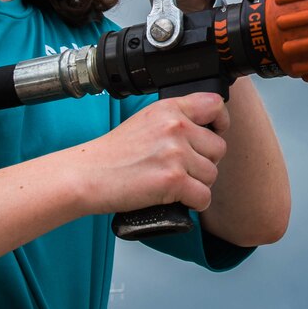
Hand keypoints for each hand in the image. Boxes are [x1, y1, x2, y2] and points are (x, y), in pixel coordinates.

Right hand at [79, 94, 228, 215]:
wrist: (87, 175)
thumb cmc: (113, 154)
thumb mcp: (145, 121)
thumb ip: (175, 120)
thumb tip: (206, 130)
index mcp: (169, 109)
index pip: (214, 104)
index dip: (220, 122)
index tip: (214, 132)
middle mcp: (175, 127)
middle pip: (218, 147)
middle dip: (204, 162)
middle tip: (181, 168)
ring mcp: (175, 154)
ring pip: (212, 174)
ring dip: (197, 184)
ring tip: (173, 184)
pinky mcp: (173, 181)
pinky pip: (204, 197)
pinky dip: (193, 203)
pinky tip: (176, 199)